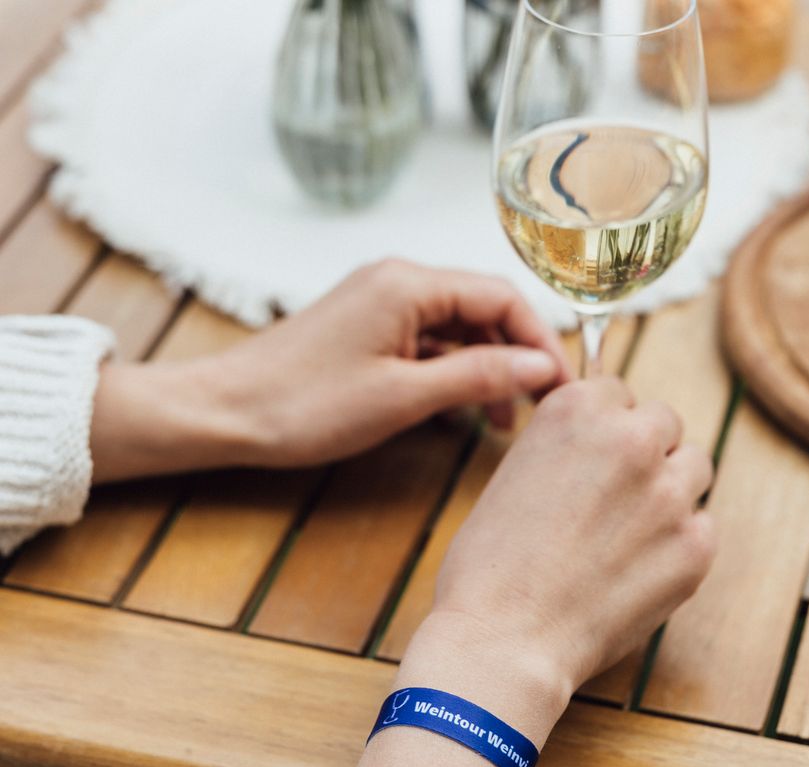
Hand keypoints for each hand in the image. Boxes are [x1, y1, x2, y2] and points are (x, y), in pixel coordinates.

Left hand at [90, 260, 570, 481]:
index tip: (562, 388)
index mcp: (410, 284)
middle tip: (538, 408)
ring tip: (500, 422)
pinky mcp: (368, 330)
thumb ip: (477, 375)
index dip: (540, 341)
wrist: (226, 413)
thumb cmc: (306, 405)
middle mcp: (400, 282)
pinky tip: (460, 412)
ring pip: (458, 330)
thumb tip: (540, 367)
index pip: (502, 298)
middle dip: (516, 358)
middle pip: (484, 311)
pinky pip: (428, 344)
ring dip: (485, 371)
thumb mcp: (403, 396)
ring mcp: (382, 305)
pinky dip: (452, 374)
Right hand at [337, 378, 714, 766]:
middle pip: (664, 423)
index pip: (619, 392)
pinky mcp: (696, 547)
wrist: (504, 640)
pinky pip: (703, 527)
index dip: (606, 426)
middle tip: (617, 495)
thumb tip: (599, 446)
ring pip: (695, 467)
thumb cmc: (489, 566)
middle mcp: (631, 438)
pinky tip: (638, 571)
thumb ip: (566, 448)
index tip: (596, 455)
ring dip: (670, 489)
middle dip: (645, 451)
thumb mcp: (513, 475)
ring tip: (631, 531)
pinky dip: (679, 544)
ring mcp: (669, 492)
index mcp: (577, 409)